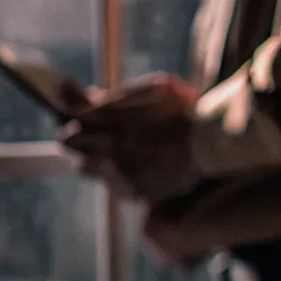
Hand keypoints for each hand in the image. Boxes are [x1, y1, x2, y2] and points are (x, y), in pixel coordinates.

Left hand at [59, 74, 203, 204]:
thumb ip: (114, 93)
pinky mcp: (131, 192)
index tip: (66, 103)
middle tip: (87, 125)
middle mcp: (114, 152)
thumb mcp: (154, 88)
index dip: (65, 111)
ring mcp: (121, 175)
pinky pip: (108, 181)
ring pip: (85, 166)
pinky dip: (113, 170)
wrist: (214, 146)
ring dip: (90, 153)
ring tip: (112, 143)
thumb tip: (76, 91)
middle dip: (75, 133)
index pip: (71, 122)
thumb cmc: (184, 110)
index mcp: (118, 123)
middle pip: (69, 144)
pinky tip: (132, 159)